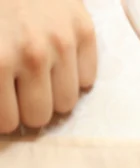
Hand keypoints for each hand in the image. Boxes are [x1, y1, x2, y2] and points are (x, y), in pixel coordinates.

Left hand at [0, 0, 96, 132]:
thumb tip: (1, 118)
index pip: (6, 121)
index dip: (3, 117)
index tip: (4, 104)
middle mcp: (32, 56)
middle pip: (39, 117)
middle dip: (28, 109)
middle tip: (20, 91)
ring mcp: (62, 44)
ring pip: (66, 104)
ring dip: (52, 94)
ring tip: (41, 77)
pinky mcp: (85, 32)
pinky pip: (88, 81)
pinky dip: (74, 76)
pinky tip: (59, 60)